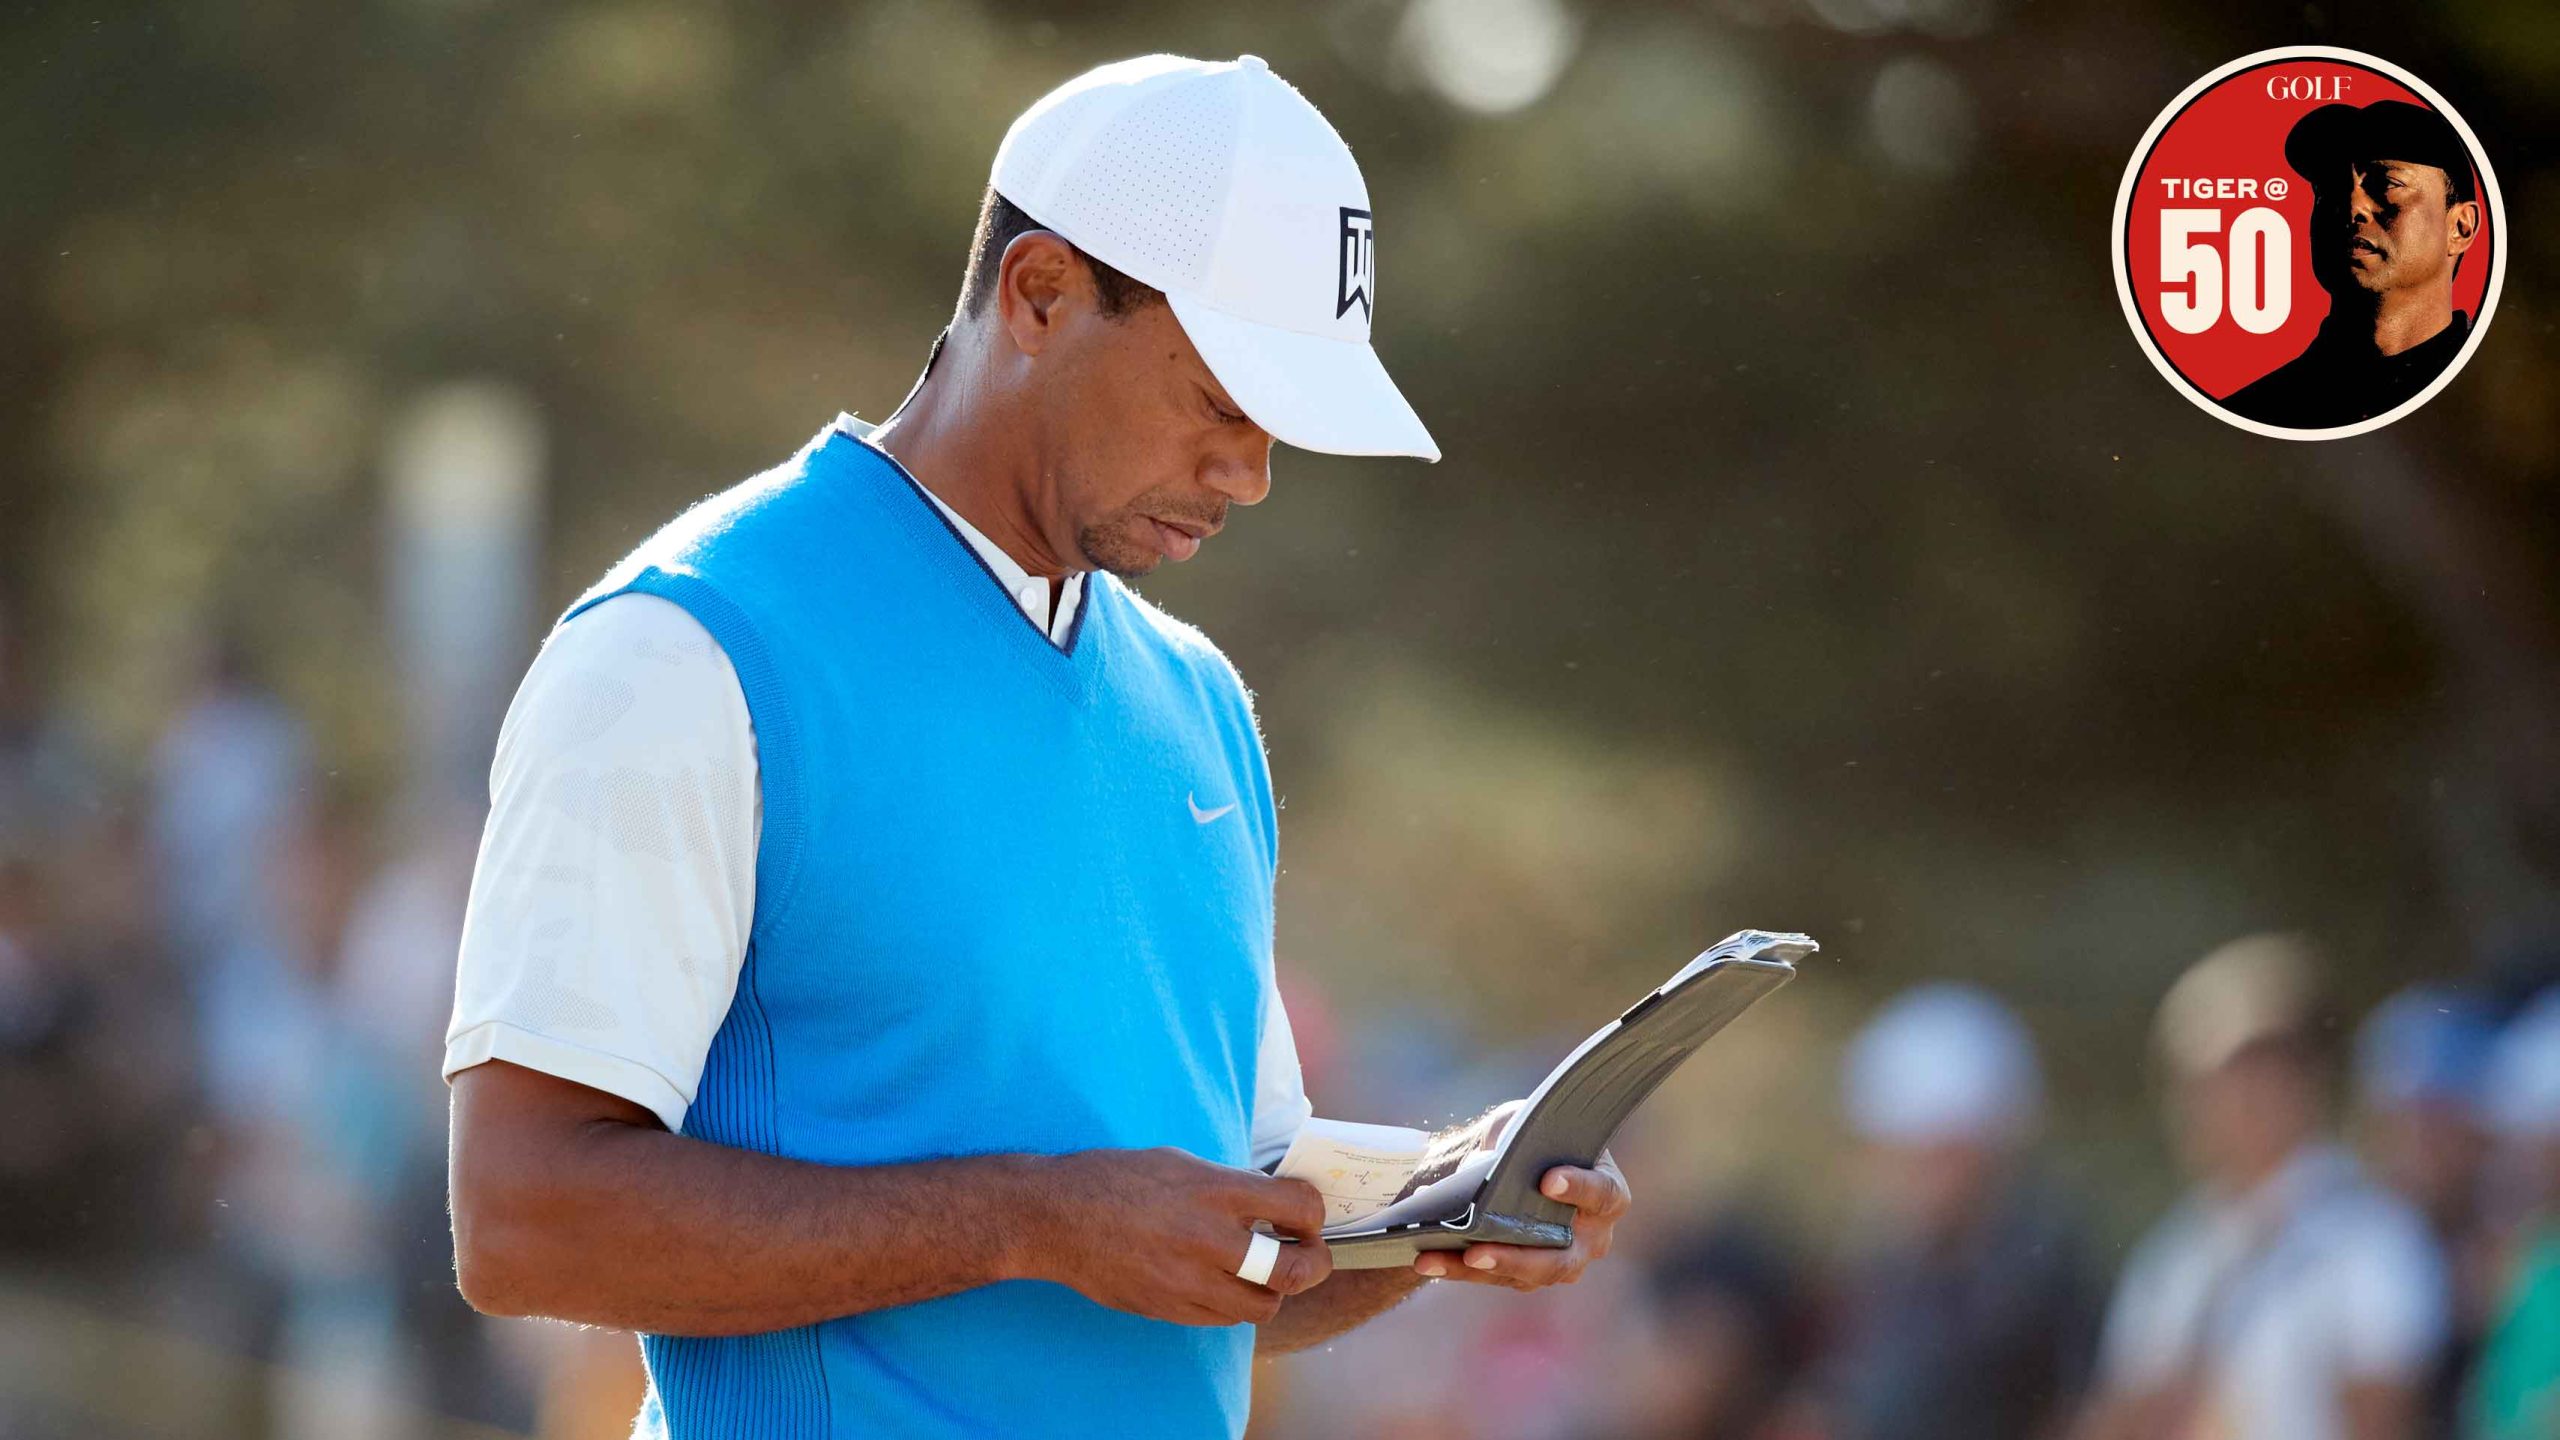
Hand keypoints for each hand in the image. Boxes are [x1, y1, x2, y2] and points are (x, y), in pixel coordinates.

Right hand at [1025, 1147, 1332, 1326]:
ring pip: (1263, 1306)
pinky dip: (1231, 1304)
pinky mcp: (1169, 1308)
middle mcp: (1208, 1238)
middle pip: (1295, 1270)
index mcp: (1215, 1190)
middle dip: (1313, 1264)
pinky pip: (1223, 1319)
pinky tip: (1219, 1282)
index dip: (1315, 1215)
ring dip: (1270, 1290)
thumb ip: (1229, 1185)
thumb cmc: (1115, 1179)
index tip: (1307, 1218)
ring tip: (1257, 1272)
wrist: (1056, 1217)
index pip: (1299, 1206)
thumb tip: (1271, 1204)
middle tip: (1306, 1255)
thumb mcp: (1180, 1162)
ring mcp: (1188, 1280)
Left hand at [1409, 1149, 1629, 1289]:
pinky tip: (1425, 1258)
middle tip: (1477, 1250)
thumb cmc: (1532, 1135)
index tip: (1547, 1180)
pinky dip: (1456, 1267)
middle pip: (1560, 1259)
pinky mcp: (1525, 1274)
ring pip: (1522, 1276)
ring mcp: (1560, 1262)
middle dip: (1515, 1257)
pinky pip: (1493, 1276)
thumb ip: (1524, 1137)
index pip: (1601, 1194)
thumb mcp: (1530, 1123)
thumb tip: (1492, 1163)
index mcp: (1607, 1193)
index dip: (1578, 1188)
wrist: (1514, 1156)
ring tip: (1431, 1257)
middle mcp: (1593, 1238)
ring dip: (1473, 1268)